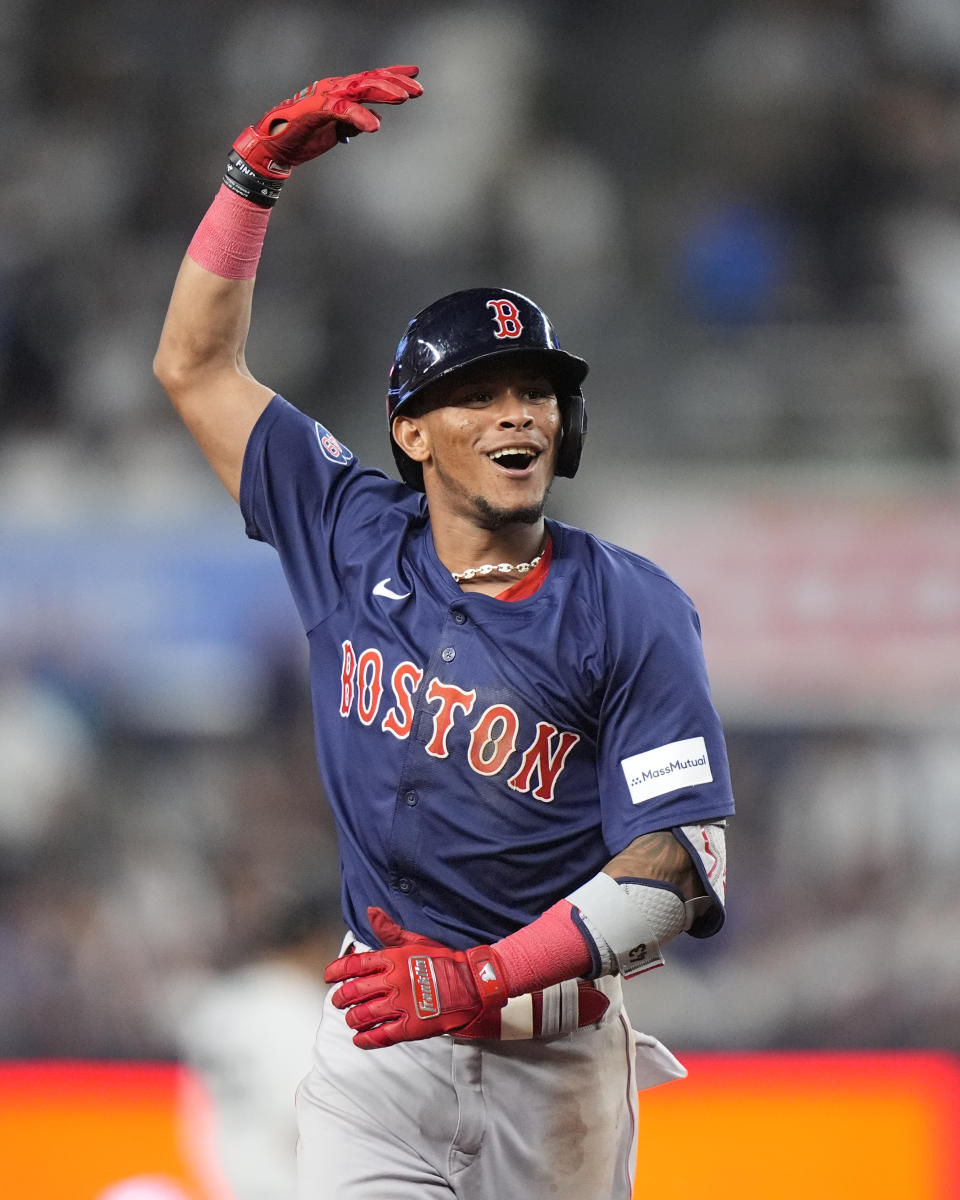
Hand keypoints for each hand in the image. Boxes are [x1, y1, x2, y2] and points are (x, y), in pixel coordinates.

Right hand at [234, 65, 421, 179]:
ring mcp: (325, 97)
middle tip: (418, 91)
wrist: (275, 147)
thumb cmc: (302, 137)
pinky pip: (342, 110)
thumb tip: (376, 120)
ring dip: (383, 92)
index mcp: (340, 93)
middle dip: (396, 84)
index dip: (394, 76)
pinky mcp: (316, 109)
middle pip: (370, 80)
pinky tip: (374, 126)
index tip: (416, 76)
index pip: (370, 80)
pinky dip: (359, 117)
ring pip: (359, 88)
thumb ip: (354, 123)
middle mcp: (334, 89)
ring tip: (404, 98)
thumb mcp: (335, 131)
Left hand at [324, 907, 507, 1049]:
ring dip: (352, 1018)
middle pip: (353, 992)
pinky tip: (360, 1038)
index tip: (328, 976)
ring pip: (362, 1015)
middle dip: (340, 998)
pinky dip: (365, 1039)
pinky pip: (379, 1036)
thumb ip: (390, 931)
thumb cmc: (443, 960)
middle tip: (339, 1001)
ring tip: (351, 1019)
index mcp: (392, 960)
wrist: (470, 984)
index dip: (336, 971)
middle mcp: (392, 982)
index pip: (354, 965)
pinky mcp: (409, 1027)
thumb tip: (370, 911)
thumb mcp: (415, 941)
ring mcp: (400, 1006)